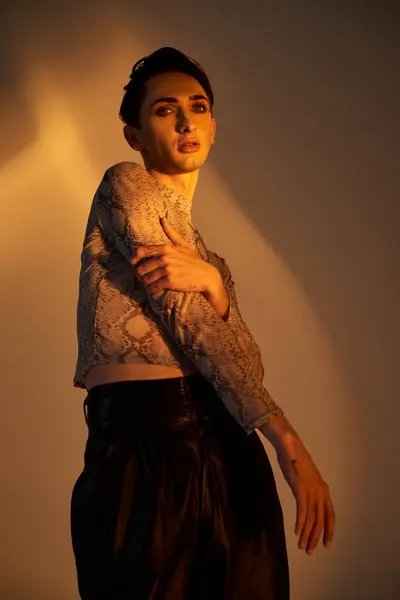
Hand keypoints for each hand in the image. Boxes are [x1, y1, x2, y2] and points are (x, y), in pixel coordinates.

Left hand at [130, 217, 217, 294]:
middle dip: (140, 274)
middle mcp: (164, 258)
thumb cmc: (194, 261)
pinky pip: (153, 287)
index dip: (134, 258)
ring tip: (148, 284)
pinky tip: (152, 290)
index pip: (141, 251)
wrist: (206, 276)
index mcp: (165, 248)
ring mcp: (167, 270)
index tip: (134, 263)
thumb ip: (170, 233)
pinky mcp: (170, 281)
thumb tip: (162, 218)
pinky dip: (150, 290)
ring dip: (145, 283)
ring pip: (146, 278)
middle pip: (141, 267)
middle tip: (142, 277)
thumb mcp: (183, 245)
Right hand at [275, 437, 334, 554]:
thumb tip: (307, 501)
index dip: (329, 530)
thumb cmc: (296, 460)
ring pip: (312, 518)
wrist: (290, 446)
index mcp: (324, 490)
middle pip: (321, 520)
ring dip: (307, 534)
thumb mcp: (307, 478)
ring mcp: (311, 491)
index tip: (326, 544)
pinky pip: (302, 510)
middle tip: (310, 551)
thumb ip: (309, 490)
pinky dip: (300, 523)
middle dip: (316, 537)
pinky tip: (297, 532)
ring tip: (302, 546)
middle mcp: (320, 492)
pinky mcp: (301, 489)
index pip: (330, 515)